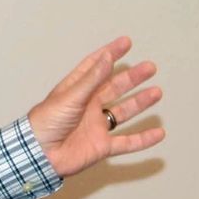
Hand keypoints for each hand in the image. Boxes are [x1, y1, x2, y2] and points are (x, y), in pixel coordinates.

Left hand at [27, 36, 163, 176]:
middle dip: (133, 78)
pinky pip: (126, 142)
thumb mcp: (71, 96)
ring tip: (157, 92)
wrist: (39, 155)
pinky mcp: (101, 147)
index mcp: (77, 90)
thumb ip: (92, 79)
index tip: (126, 43)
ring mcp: (96, 126)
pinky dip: (143, 139)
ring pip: (123, 112)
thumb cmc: (46, 122)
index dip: (110, 54)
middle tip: (150, 67)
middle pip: (115, 88)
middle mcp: (89, 106)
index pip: (96, 67)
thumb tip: (108, 57)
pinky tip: (158, 134)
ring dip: (140, 103)